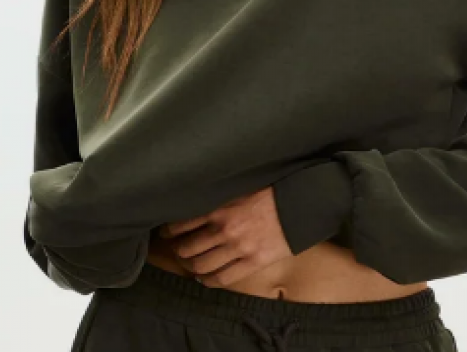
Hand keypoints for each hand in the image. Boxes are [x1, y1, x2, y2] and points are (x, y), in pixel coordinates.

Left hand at [156, 185, 293, 287]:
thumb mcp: (242, 186)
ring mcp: (238, 249)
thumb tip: (200, 197)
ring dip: (191, 266)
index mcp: (221, 207)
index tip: (166, 231)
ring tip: (189, 263)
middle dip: (178, 249)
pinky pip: (222, 278)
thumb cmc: (272, 192)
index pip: (183, 222)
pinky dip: (208, 281)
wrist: (300, 205)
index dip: (170, 229)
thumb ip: (221, 195)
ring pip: (201, 265)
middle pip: (188, 248)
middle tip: (176, 248)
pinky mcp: (252, 263)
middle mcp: (225, 230)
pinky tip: (203, 278)